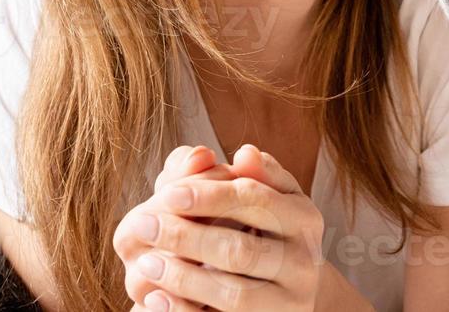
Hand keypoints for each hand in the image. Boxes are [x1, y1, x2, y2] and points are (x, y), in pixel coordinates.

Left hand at [114, 144, 325, 310]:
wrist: (291, 287)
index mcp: (306, 219)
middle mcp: (305, 263)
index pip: (255, 200)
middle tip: (142, 224)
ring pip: (234, 295)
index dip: (210, 195)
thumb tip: (244, 153)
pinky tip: (155, 299)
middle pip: (242, 250)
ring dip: (183, 278)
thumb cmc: (270, 228)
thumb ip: (250, 173)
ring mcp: (289, 303)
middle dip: (187, 237)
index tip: (167, 193)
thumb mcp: (268, 195)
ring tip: (145, 262)